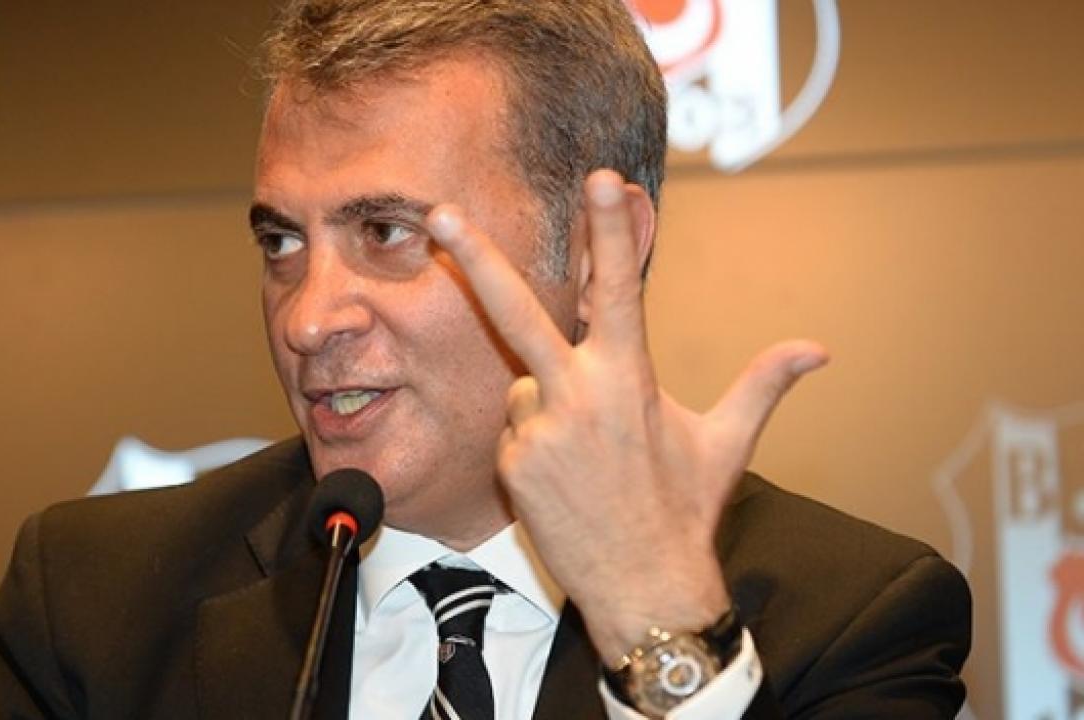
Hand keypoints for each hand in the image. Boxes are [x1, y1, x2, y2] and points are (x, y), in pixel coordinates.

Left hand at [426, 169, 827, 660]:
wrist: (645, 589)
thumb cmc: (686, 511)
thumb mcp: (727, 443)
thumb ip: (764, 384)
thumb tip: (820, 349)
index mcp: (630, 380)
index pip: (618, 291)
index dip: (612, 232)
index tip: (601, 180)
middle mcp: (577, 397)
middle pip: (517, 313)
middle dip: (478, 258)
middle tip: (442, 214)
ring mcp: (538, 432)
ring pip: (526, 386)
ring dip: (549, 403)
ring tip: (588, 456)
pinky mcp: (512, 463)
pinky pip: (515, 431)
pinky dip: (534, 441)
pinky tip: (564, 477)